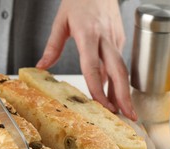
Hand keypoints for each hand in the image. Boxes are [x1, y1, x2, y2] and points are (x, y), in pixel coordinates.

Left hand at [36, 0, 136, 120]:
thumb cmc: (79, 0)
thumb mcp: (61, 21)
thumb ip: (52, 46)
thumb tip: (41, 66)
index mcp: (88, 35)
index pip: (93, 68)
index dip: (98, 89)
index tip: (102, 106)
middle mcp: (105, 39)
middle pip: (118, 72)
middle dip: (124, 96)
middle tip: (128, 116)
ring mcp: (115, 39)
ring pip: (122, 69)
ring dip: (123, 91)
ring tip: (124, 111)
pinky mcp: (119, 38)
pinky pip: (118, 62)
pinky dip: (117, 79)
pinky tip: (114, 92)